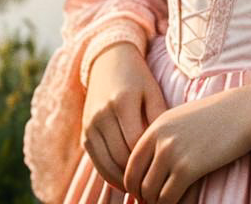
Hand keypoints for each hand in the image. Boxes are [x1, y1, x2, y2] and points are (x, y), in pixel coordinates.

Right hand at [81, 41, 166, 190]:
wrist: (108, 61)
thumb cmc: (138, 77)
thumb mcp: (152, 90)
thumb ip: (159, 116)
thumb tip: (166, 148)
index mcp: (122, 101)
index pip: (135, 142)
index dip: (149, 160)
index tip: (164, 171)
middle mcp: (102, 114)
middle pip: (120, 156)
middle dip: (137, 174)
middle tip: (154, 188)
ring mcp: (90, 124)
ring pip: (106, 163)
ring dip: (123, 179)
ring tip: (141, 187)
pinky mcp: (84, 132)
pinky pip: (97, 161)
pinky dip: (110, 174)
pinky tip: (125, 180)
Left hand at [123, 83, 250, 203]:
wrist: (243, 111)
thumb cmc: (216, 116)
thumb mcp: (181, 119)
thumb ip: (161, 139)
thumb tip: (149, 170)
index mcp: (156, 126)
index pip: (131, 165)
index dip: (134, 184)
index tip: (145, 192)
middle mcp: (160, 140)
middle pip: (137, 182)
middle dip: (144, 197)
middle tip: (156, 201)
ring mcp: (172, 153)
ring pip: (150, 194)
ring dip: (158, 202)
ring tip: (170, 201)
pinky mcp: (188, 168)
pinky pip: (168, 199)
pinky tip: (182, 200)